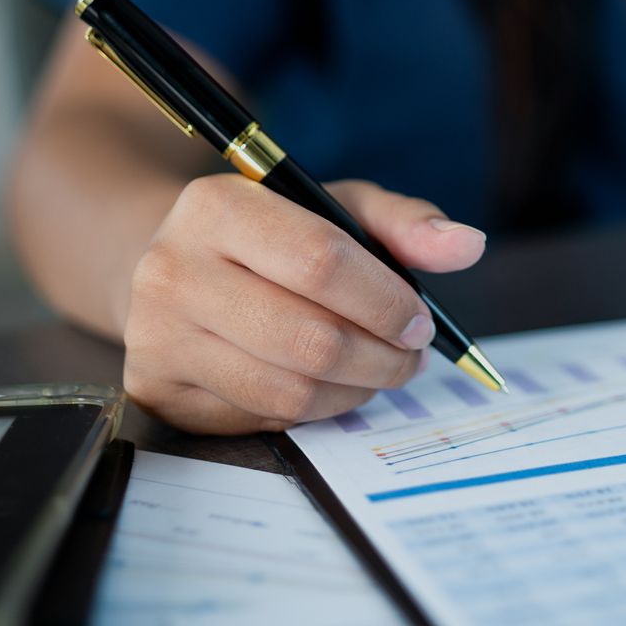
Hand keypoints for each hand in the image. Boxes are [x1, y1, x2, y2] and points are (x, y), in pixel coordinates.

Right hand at [122, 176, 486, 433]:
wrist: (177, 269)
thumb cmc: (272, 238)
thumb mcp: (335, 209)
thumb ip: (405, 223)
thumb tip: (469, 245)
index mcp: (217, 206)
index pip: (320, 262)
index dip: (385, 301)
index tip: (421, 321)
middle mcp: (170, 269)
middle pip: (309, 338)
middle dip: (381, 357)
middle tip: (411, 357)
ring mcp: (156, 335)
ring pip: (290, 390)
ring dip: (356, 390)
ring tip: (378, 370)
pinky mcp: (157, 388)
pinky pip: (262, 419)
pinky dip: (315, 410)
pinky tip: (327, 384)